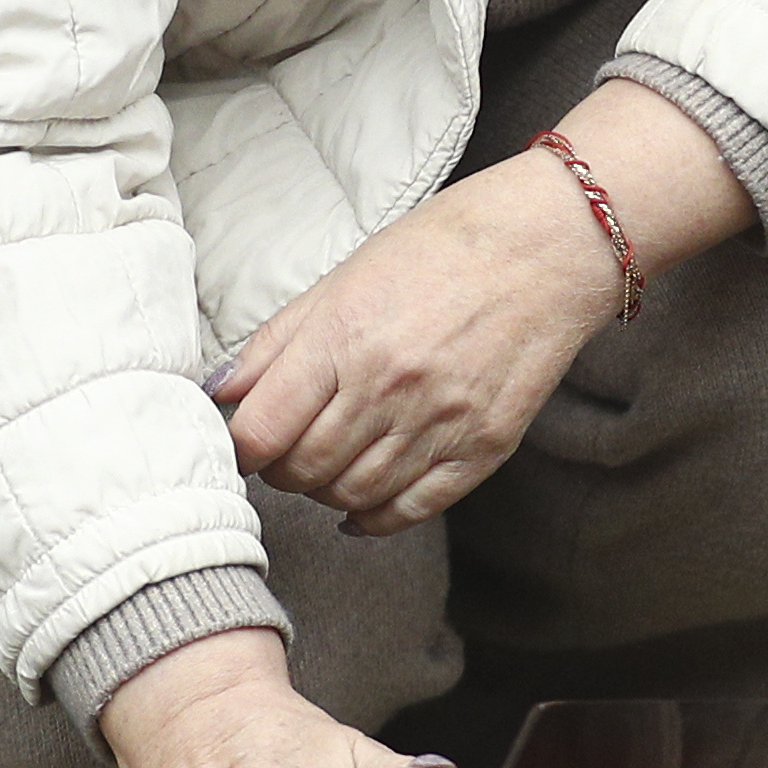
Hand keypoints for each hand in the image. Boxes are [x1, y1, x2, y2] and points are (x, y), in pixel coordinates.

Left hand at [208, 82, 748, 532]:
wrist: (545, 248)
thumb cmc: (440, 250)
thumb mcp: (343, 278)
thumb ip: (276, 343)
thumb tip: (221, 395)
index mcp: (344, 337)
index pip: (262, 432)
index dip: (242, 446)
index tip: (246, 441)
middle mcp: (388, 386)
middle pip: (303, 470)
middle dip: (282, 471)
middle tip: (286, 452)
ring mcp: (439, 422)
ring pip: (352, 495)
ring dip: (326, 491)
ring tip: (327, 467)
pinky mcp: (483, 447)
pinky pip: (413, 508)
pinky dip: (375, 518)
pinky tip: (361, 507)